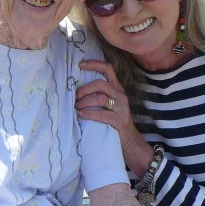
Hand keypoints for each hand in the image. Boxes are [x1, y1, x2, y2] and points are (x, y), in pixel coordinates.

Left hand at [75, 59, 152, 177]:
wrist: (129, 141)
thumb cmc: (113, 122)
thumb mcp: (108, 104)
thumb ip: (98, 95)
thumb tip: (76, 90)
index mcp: (117, 88)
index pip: (108, 69)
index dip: (94, 64)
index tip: (80, 65)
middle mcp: (120, 95)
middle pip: (100, 84)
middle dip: (84, 89)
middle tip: (75, 98)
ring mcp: (122, 108)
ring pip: (100, 98)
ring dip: (84, 102)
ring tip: (77, 108)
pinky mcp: (119, 121)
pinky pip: (101, 114)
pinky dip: (89, 114)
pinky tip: (81, 115)